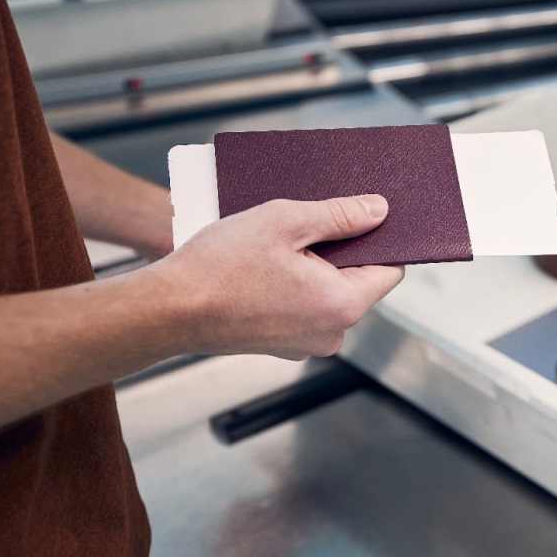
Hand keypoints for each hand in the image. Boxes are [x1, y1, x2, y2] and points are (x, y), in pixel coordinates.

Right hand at [151, 194, 403, 359]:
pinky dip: (293, 286)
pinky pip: (303, 308)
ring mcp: (306, 345)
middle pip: (358, 281)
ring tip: (278, 246)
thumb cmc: (219, 267)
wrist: (166, 311)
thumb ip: (340, 215)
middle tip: (304, 225)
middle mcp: (331, 333)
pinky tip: (264, 268)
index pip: (390, 269)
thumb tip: (378, 211)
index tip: (359, 218)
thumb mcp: (285, 222)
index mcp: (343, 305)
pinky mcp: (282, 346)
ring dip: (312, 267)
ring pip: (328, 294)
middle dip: (339, 250)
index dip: (379, 240)